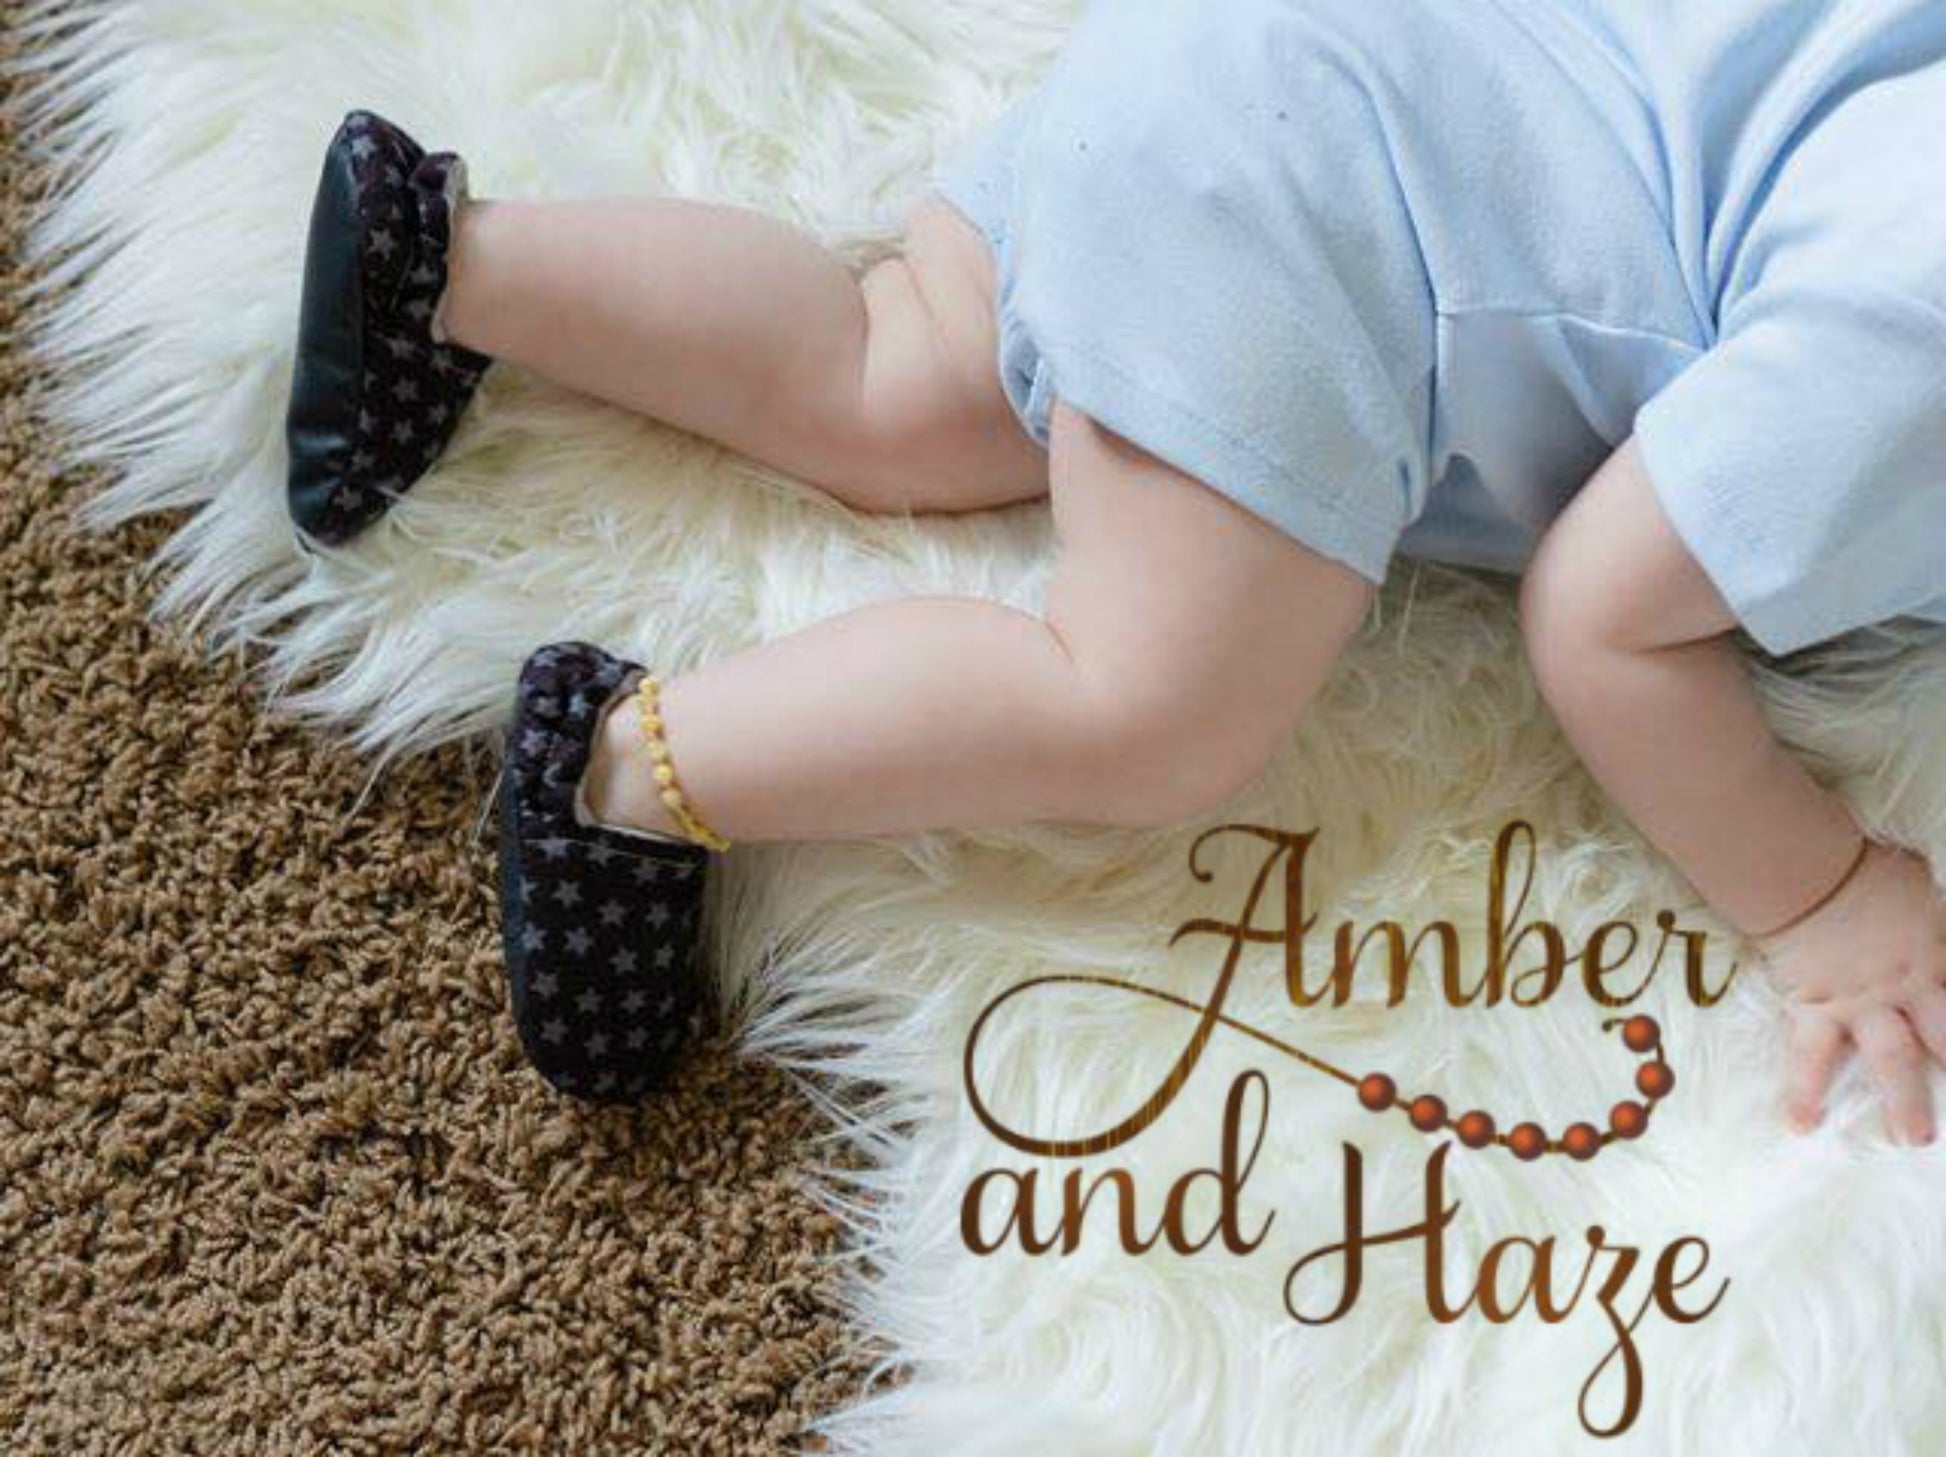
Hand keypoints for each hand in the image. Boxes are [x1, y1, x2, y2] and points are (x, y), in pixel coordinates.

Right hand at [1760, 840, 1945, 1144]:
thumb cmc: (1863, 872)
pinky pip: (1809, 1057)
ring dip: (1906, 1102)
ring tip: (1913, 1139)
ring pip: (1892, 1060)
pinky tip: (1799, 1124)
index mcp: (1936, 955)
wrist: (1806, 876)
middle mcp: (1908, 989)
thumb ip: (1933, 912)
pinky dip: (1802, 1091)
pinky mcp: (1817, 1011)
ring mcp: (1863, 1005)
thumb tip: (1939, 916)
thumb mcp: (1919, 885)